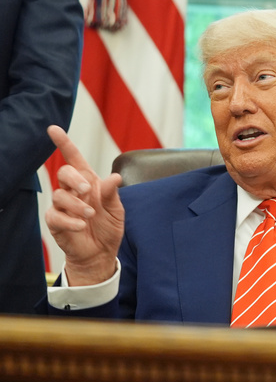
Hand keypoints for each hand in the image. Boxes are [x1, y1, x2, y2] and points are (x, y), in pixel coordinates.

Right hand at [44, 125, 124, 285]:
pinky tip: (82, 226)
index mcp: (89, 182)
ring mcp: (62, 206)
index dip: (64, 143)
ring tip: (91, 215)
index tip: (53, 129)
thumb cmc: (108, 227)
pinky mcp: (55, 221)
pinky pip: (56, 216)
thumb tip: (114, 177)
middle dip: (74, 179)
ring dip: (77, 205)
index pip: (74, 159)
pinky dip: (71, 221)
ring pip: (59, 195)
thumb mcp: (117, 210)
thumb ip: (112, 194)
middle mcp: (73, 191)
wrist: (101, 252)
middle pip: (63, 173)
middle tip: (87, 191)